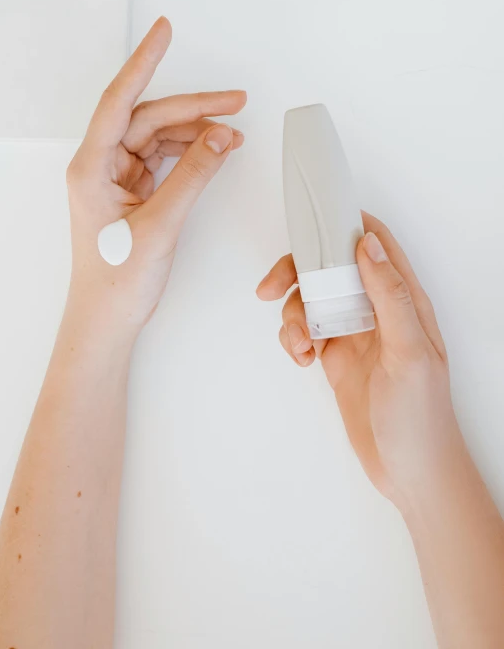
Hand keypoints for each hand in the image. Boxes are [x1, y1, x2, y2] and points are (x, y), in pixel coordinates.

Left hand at [66, 17, 245, 333]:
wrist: (109, 317)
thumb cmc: (116, 280)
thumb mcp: (160, 225)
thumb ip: (193, 177)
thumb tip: (219, 137)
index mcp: (92, 166)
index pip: (119, 100)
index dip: (144, 63)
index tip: (164, 32)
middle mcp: (102, 165)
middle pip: (150, 118)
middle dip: (194, 108)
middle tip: (235, 100)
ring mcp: (119, 178)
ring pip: (160, 137)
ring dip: (197, 132)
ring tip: (233, 133)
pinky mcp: (136, 191)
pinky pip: (167, 159)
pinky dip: (193, 153)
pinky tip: (216, 150)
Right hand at [257, 213, 463, 508]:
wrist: (409, 470)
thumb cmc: (420, 416)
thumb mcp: (409, 351)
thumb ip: (390, 295)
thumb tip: (368, 244)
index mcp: (403, 299)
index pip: (374, 243)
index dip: (342, 225)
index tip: (308, 222)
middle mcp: (377, 309)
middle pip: (329, 268)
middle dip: (297, 273)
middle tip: (271, 289)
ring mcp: (354, 333)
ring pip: (311, 300)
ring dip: (293, 316)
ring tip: (300, 345)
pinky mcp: (336, 357)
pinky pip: (304, 332)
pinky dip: (293, 340)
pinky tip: (301, 359)